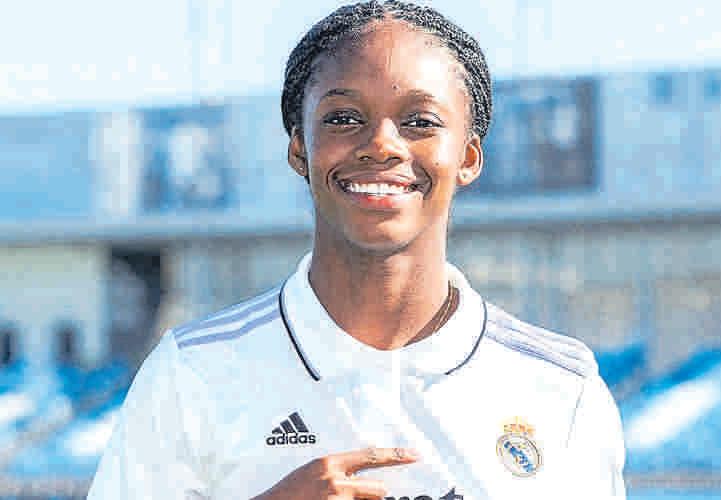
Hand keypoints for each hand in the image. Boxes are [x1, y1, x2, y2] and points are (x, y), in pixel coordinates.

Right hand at [252, 447, 419, 499]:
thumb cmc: (288, 493)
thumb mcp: (312, 472)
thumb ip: (336, 471)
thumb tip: (358, 476)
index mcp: (330, 463)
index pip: (372, 456)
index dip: (396, 455)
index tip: (415, 455)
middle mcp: (335, 481)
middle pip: (377, 489)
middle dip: (375, 496)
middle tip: (363, 497)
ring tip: (336, 499)